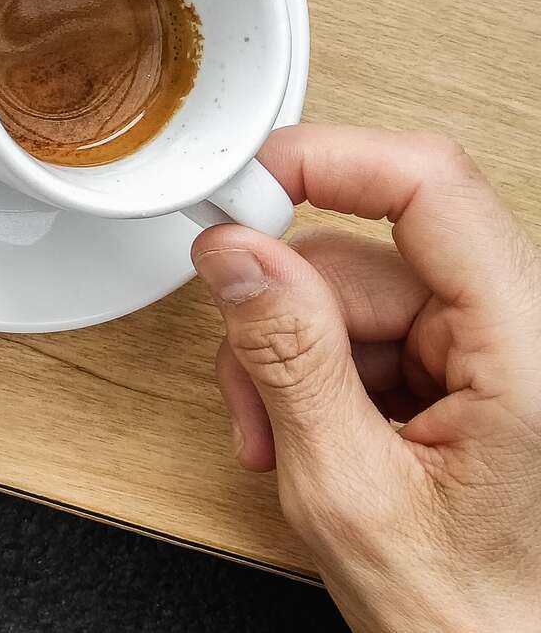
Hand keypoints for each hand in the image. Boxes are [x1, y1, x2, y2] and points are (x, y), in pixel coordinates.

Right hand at [194, 125, 540, 632]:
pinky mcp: (470, 371)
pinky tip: (310, 443)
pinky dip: (316, 380)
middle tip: (251, 395)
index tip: (242, 186)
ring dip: (292, 363)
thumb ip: (288, 360)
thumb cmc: (467, 615)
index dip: (328, 162)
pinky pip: (363, 333)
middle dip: (285, 316)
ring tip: (283, 446)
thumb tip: (237, 256)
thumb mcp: (346, 489)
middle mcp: (525, 336)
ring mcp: (499, 352)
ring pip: (351, 294)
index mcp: (528, 354)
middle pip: (368, 253)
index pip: (432, 188)